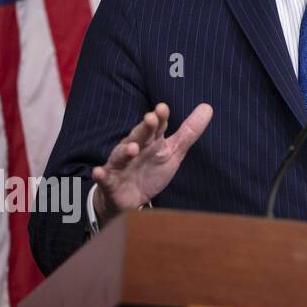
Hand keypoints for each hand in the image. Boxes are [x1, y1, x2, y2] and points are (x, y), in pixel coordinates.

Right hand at [91, 102, 211, 225]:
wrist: (129, 198)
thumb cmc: (151, 169)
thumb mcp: (173, 151)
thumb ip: (188, 132)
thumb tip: (208, 107)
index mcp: (150, 141)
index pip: (156, 127)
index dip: (159, 118)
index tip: (163, 108)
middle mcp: (134, 149)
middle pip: (139, 136)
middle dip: (144, 128)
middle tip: (151, 118)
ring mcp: (121, 165)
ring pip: (121, 156)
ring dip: (125, 151)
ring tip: (132, 148)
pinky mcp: (110, 183)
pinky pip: (104, 178)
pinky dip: (101, 175)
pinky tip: (99, 171)